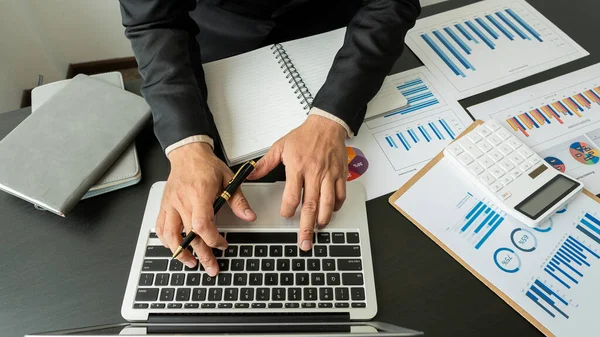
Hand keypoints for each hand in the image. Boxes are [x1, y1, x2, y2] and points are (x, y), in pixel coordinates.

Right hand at [156, 142, 256, 275]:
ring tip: (192, 263)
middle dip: (202, 255)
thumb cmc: (206, 166)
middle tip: (212, 267)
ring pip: (170, 235)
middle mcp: (182, 201)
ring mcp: (170, 204)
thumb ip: (238, 200)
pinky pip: (161, 228)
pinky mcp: (164, 206)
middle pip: (189, 235)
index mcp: (199, 194)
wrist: (188, 154)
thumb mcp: (229, 179)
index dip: (213, 239)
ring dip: (180, 252)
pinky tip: (176, 249)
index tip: (223, 244)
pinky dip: (167, 241)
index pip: (202, 224)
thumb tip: (249, 217)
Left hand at [248, 114, 347, 250]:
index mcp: (298, 167)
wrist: (327, 125)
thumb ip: (264, 164)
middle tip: (305, 242)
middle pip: (311, 205)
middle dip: (307, 226)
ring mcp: (329, 175)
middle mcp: (315, 173)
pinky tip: (330, 213)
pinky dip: (336, 207)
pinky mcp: (340, 175)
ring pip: (328, 203)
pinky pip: (340, 196)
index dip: (288, 210)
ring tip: (318, 229)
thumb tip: (250, 174)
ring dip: (323, 219)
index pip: (292, 195)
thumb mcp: (280, 146)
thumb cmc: (305, 136)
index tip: (285, 215)